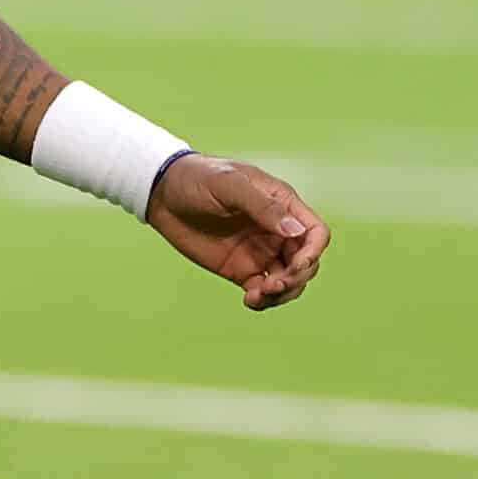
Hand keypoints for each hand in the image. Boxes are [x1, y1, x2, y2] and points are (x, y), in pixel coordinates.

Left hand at [145, 154, 329, 310]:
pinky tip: (248, 299)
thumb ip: (262, 206)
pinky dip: (263, 300)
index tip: (295, 266)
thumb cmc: (198, 178)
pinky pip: (263, 291)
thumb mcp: (229, 185)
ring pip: (289, 281)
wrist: (162, 193)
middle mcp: (276, 230)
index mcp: (281, 204)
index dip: (313, 252)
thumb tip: (297, 230)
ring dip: (282, 294)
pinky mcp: (241, 269)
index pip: (315, 233)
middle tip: (272, 286)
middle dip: (296, 278)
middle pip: (306, 262)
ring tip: (256, 295)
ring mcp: (260, 251)